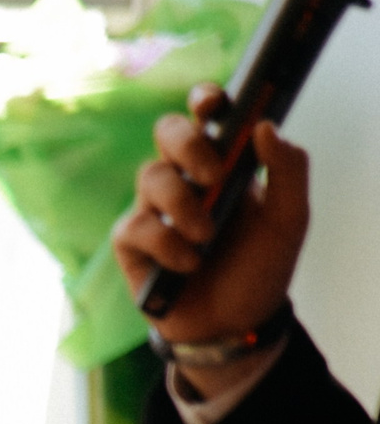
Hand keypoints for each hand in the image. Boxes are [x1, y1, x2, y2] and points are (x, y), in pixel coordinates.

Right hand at [110, 86, 309, 361]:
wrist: (236, 323)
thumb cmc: (260, 267)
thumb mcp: (290, 219)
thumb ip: (289, 169)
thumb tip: (263, 127)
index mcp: (222, 164)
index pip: (205, 117)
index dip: (204, 100)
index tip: (214, 104)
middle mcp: (185, 178)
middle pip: (166, 131)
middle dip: (188, 145)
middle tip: (213, 175)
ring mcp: (154, 208)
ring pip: (150, 177)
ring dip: (183, 205)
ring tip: (206, 238)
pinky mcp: (132, 243)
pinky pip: (136, 226)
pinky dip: (166, 244)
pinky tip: (188, 264)